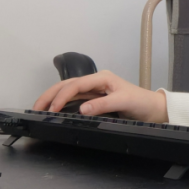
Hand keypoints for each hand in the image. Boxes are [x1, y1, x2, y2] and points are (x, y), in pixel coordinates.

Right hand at [33, 70, 167, 123]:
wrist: (153, 110)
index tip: (52, 109)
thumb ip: (103, 105)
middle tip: (35, 107)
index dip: (62, 96)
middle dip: (50, 95)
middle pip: (67, 85)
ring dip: (52, 98)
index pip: (76, 85)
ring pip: (68, 91)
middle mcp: (96, 82)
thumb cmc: (142, 103)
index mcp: (102, 78)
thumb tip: (81, 108)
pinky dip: (61, 104)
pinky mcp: (95, 100)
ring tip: (39, 109)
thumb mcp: (124, 101)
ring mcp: (94, 91)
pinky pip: (74, 99)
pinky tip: (53, 110)